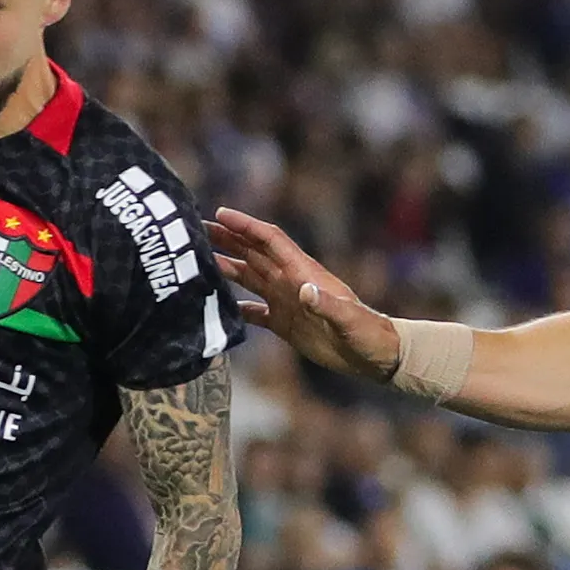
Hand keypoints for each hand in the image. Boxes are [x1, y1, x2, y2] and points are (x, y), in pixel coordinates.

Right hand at [206, 209, 402, 383]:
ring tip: (199, 261)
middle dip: (227, 239)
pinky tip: (216, 307)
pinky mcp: (285, 323)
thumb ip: (326, 305)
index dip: (246, 226)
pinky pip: (254, 311)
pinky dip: (236, 307)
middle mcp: (291, 282)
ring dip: (226, 267)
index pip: (270, 240)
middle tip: (196, 230)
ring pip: (250, 277)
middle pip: (253, 253)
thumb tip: (304, 290)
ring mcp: (286, 301)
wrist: (373, 355)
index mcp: (303, 272)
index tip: (220, 213)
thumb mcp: (348, 319)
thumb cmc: (366, 333)